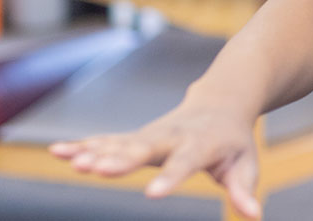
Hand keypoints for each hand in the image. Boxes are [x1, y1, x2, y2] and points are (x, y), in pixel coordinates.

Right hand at [49, 101, 261, 217]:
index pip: (185, 163)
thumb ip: (244, 189)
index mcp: (200, 144)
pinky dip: (84, 145)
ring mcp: (150, 134)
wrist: (220, 102)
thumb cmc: (233, 142)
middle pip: (144, 148)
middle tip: (98, 170)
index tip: (153, 195)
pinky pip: (107, 140)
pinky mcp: (135, 137)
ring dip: (96, 151)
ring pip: (120, 142)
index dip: (171, 178)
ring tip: (72, 162)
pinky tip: (58, 151)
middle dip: (121, 159)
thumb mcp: (245, 164)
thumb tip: (254, 216)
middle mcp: (171, 136)